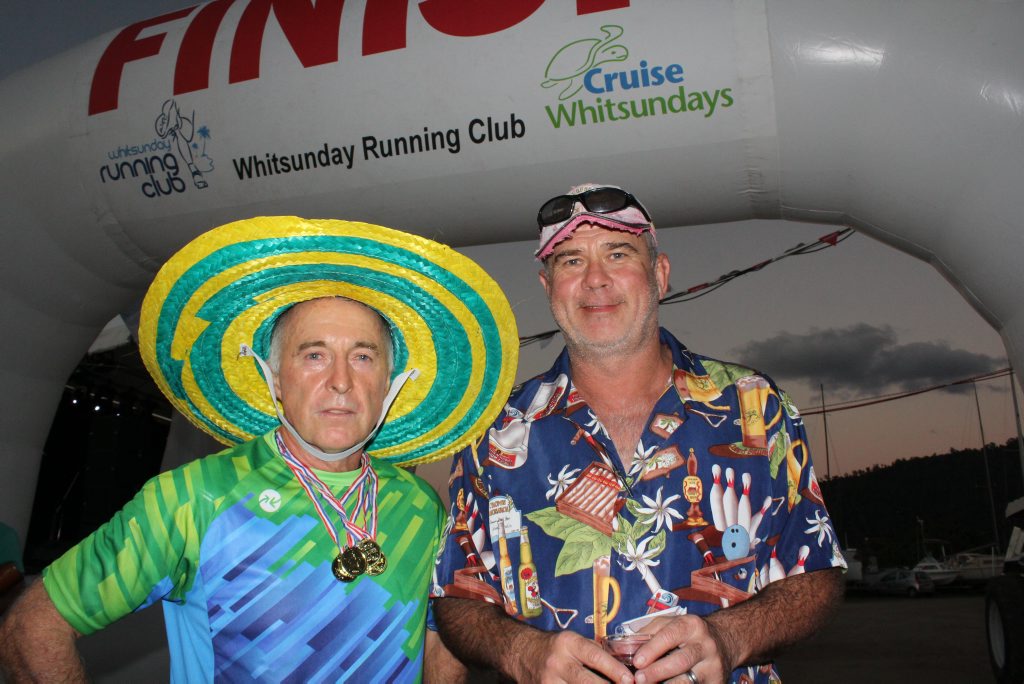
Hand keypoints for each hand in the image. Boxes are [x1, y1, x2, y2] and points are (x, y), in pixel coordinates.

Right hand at [511, 629, 634, 683]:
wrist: (521, 652)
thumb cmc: (555, 647)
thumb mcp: (573, 641)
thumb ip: (595, 652)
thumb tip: (623, 668)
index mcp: (568, 644)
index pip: (594, 656)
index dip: (614, 669)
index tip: (630, 680)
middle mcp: (557, 662)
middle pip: (586, 682)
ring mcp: (548, 681)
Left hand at [631, 615, 730, 683]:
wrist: (725, 641)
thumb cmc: (689, 634)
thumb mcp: (671, 624)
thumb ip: (648, 633)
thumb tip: (623, 647)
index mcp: (691, 625)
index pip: (670, 635)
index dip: (652, 649)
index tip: (637, 661)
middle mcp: (705, 645)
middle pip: (680, 661)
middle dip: (657, 671)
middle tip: (639, 679)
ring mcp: (713, 665)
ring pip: (689, 680)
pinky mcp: (718, 682)